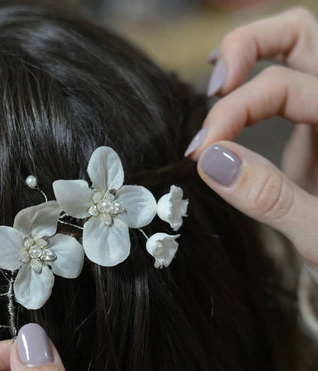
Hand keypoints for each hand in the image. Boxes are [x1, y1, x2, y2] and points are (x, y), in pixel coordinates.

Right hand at [185, 7, 317, 272]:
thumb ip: (271, 198)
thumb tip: (212, 160)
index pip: (286, 88)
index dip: (235, 113)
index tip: (201, 153)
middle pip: (301, 35)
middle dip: (248, 49)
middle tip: (214, 90)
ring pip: (296, 46)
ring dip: (250, 53)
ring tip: (216, 86)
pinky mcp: (313, 133)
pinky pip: (284, 83)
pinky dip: (250, 80)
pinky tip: (224, 99)